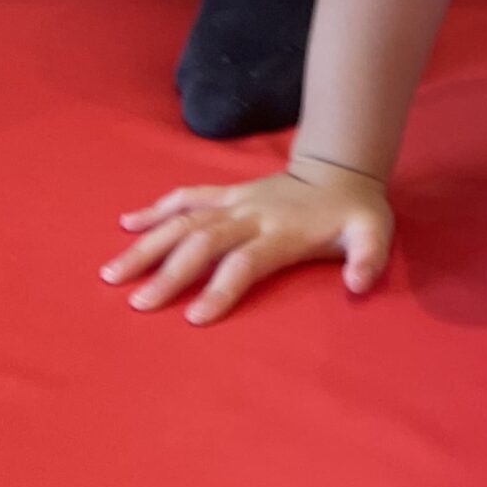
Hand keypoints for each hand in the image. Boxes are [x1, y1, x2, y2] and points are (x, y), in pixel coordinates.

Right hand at [100, 160, 393, 324]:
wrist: (341, 168)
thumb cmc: (354, 212)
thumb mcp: (374, 233)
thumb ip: (368, 258)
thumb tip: (360, 283)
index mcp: (282, 232)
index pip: (246, 261)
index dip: (222, 288)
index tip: (195, 318)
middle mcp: (251, 215)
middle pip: (204, 242)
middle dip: (170, 272)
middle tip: (138, 303)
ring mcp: (235, 201)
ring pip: (184, 220)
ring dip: (148, 245)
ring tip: (111, 272)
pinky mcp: (226, 193)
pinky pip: (187, 197)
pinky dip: (156, 209)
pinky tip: (125, 224)